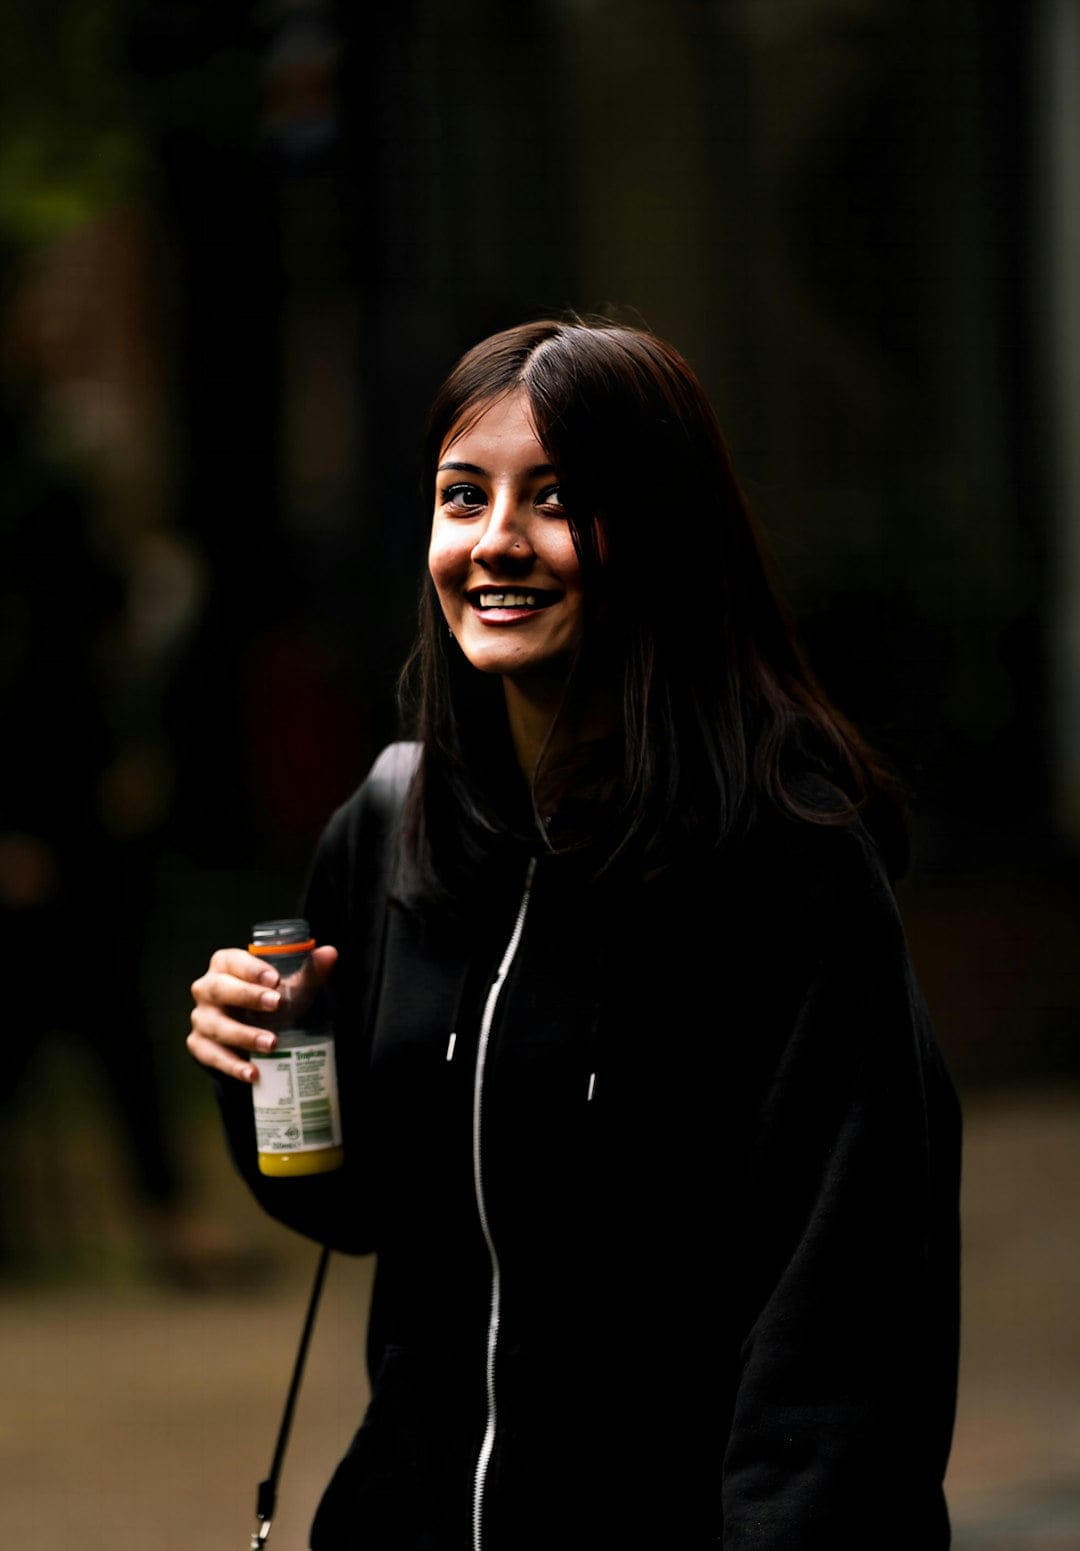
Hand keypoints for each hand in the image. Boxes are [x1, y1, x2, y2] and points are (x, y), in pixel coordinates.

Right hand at [188, 944, 338, 1081]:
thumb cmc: (269, 999)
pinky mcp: (200, 1045)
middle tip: (276, 1005)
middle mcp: (207, 989)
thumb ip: (310, 971)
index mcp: (225, 965)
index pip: (232, 961)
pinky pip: (212, 1055)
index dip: (251, 968)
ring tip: (272, 1044)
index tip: (275, 978)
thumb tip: (331, 953)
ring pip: (216, 1025)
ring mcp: (201, 1018)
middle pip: (219, 989)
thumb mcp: (289, 986)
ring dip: (244, 1035)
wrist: (252, 1030)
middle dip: (247, 996)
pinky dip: (232, 1065)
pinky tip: (253, 1072)